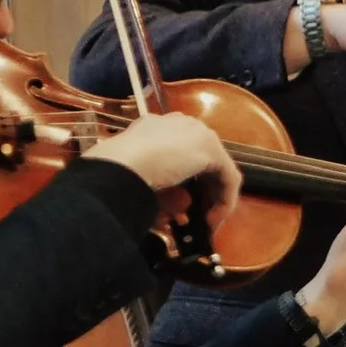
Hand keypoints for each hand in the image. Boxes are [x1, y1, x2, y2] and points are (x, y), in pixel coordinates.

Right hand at [84, 111, 242, 227]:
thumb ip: (157, 185)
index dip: (186, 180)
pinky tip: (212, 221)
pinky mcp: (212, 150)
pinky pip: (228, 178)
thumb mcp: (137, 175)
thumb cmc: (117, 170)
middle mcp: (181, 124)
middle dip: (203, 190)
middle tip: (198, 215)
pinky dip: (224, 201)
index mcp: (157, 126)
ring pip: (216, 169)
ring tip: (206, 222)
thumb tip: (173, 207)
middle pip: (202, 159)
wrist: (122, 163)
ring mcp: (198, 133)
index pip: (180, 151)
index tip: (180, 203)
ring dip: (214, 198)